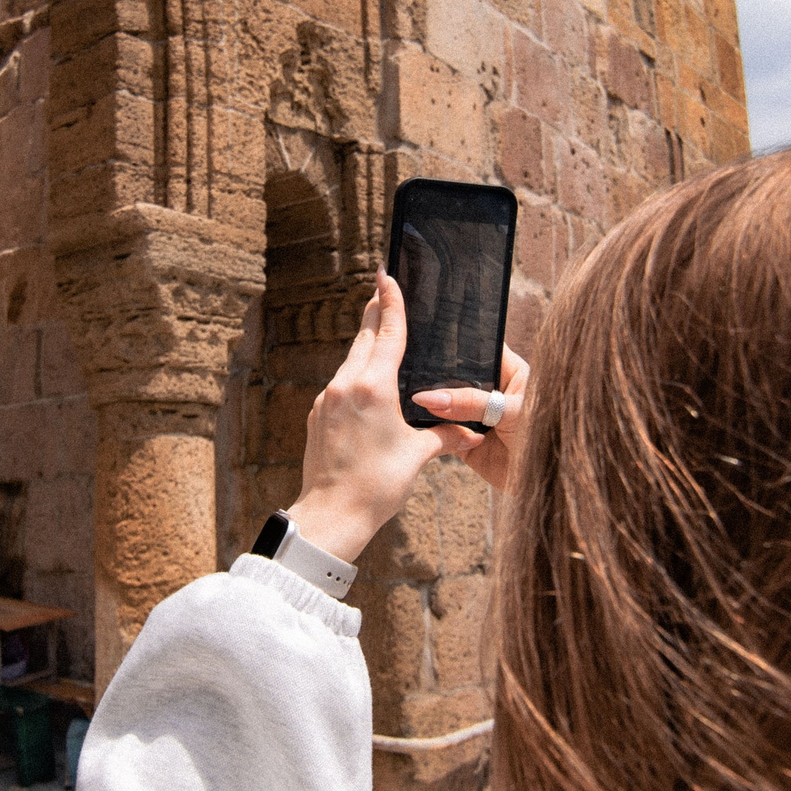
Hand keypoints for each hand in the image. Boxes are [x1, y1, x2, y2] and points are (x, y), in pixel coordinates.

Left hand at [284, 273, 453, 561]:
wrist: (332, 515)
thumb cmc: (377, 485)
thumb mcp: (417, 456)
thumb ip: (445, 436)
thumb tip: (472, 434)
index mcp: (373, 387)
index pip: (387, 332)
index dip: (391, 301)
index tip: (387, 275)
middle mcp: (346, 385)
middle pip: (364, 338)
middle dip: (376, 315)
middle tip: (384, 292)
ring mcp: (327, 399)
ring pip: (350, 360)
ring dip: (365, 346)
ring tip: (380, 337)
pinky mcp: (318, 415)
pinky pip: (340, 384)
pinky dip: (356, 375)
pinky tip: (367, 384)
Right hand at [411, 345, 530, 492]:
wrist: (546, 483)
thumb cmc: (544, 437)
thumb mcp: (511, 411)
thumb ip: (471, 402)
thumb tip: (429, 397)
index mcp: (509, 371)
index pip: (479, 347)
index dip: (456, 343)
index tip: (428, 337)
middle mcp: (489, 391)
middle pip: (455, 376)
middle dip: (437, 377)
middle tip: (412, 372)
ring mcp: (475, 416)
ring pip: (445, 404)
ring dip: (431, 405)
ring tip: (409, 396)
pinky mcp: (463, 441)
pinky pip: (440, 432)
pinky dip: (430, 429)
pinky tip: (415, 420)